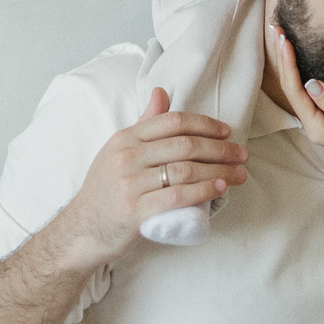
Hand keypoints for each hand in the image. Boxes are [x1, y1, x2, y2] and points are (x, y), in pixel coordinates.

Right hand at [56, 88, 247, 264]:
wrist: (81, 231)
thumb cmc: (105, 191)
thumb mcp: (118, 151)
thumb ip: (144, 124)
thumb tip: (162, 92)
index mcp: (125, 138)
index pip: (172, 121)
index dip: (205, 124)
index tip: (226, 132)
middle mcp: (126, 157)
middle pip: (184, 145)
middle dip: (220, 149)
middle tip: (242, 155)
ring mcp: (129, 184)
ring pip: (185, 170)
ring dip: (219, 171)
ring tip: (239, 175)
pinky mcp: (134, 211)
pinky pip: (176, 196)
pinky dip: (202, 190)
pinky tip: (219, 188)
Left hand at [266, 20, 323, 177]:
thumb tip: (311, 84)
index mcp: (318, 128)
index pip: (296, 92)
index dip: (288, 64)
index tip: (285, 39)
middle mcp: (316, 123)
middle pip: (292, 87)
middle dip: (284, 58)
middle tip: (276, 29)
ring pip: (300, 86)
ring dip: (290, 62)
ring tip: (283, 38)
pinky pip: (314, 88)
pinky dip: (305, 69)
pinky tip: (303, 56)